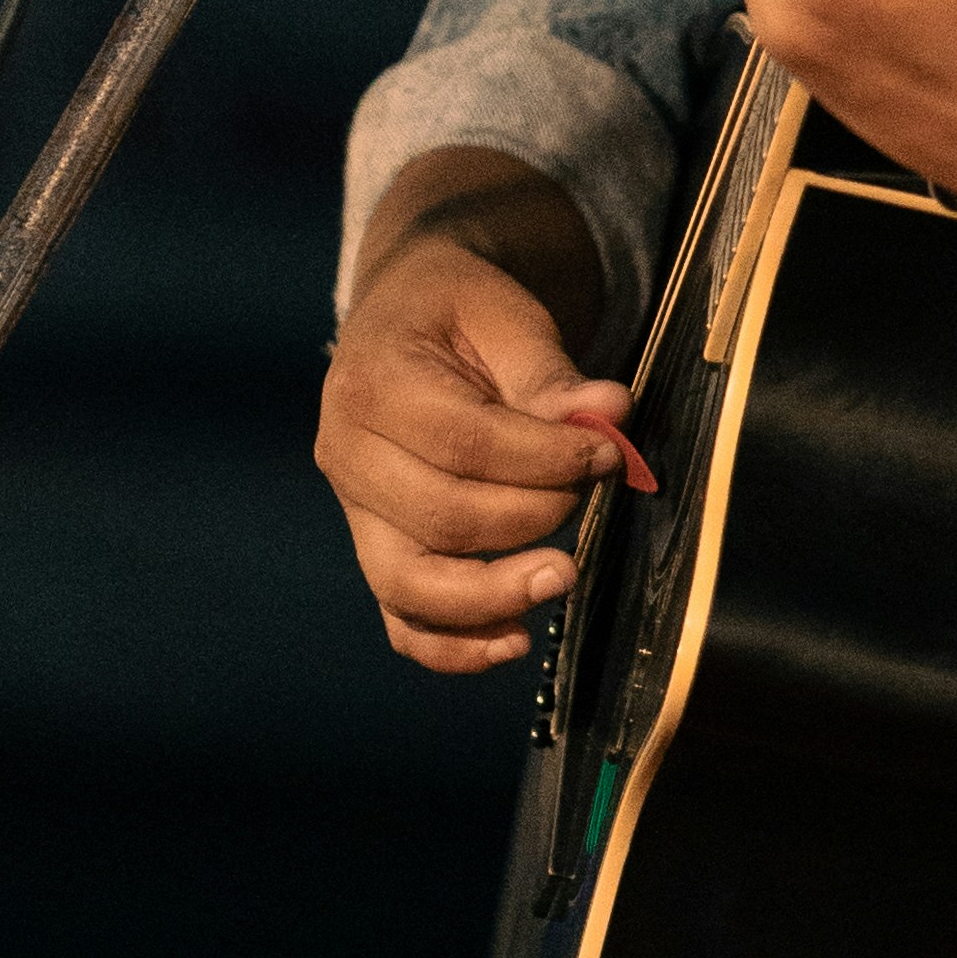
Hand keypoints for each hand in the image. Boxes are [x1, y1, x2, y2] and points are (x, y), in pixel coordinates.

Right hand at [313, 169, 639, 676]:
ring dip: (494, 594)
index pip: (463, 442)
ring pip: (410, 583)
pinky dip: (454, 645)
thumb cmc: (458, 312)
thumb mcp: (504, 315)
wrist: (406, 319)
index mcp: (372, 382)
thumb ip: (552, 373)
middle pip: (442, 516)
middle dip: (533, 514)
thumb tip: (610, 415)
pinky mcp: (374, 550)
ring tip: (562, 579)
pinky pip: (401, 620)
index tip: (607, 454)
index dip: (545, 458)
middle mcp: (346, 454)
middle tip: (590, 491)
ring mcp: (355, 512)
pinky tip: (514, 640)